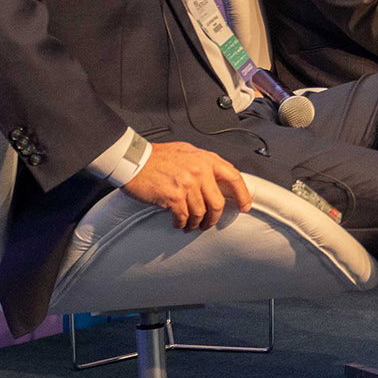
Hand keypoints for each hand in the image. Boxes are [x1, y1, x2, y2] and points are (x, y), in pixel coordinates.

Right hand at [122, 141, 252, 229]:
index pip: (234, 177)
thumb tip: (218, 180)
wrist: (133, 160)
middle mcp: (199, 171)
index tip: (244, 206)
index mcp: (206, 159)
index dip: (242, 194)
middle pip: (217, 203)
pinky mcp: (174, 197)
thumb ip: (203, 164)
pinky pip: (184, 217)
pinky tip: (178, 223)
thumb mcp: (187, 152)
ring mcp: (187, 184)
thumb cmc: (157, 157)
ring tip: (191, 225)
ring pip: (200, 213)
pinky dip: (182, 224)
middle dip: (214, 218)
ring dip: (196, 223)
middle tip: (209, 223)